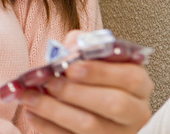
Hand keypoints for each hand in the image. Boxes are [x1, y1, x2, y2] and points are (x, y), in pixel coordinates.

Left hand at [23, 31, 153, 133]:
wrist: (85, 104)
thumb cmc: (89, 77)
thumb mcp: (92, 58)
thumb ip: (83, 47)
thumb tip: (72, 45)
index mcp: (138, 85)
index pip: (131, 78)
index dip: (100, 72)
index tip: (71, 68)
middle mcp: (135, 112)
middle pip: (114, 104)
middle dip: (75, 92)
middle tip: (49, 83)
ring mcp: (118, 133)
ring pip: (90, 125)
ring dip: (54, 110)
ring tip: (30, 97)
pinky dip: (47, 126)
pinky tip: (31, 113)